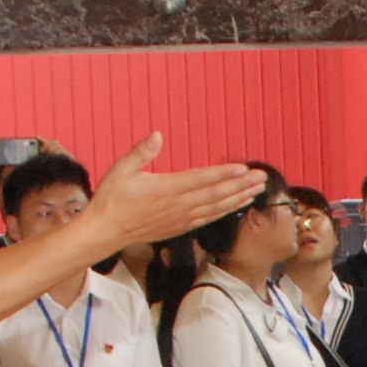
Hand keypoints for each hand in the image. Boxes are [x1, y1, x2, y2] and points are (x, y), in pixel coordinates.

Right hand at [87, 131, 261, 244]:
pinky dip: (224, 211)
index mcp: (167, 189)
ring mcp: (180, 218)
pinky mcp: (179, 227)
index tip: (244, 168)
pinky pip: (208, 219)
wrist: (104, 232)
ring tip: (257, 190)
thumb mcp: (120, 169)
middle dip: (241, 185)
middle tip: (262, 177)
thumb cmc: (111, 199)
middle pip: (216, 195)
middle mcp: (178, 206)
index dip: (225, 174)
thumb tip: (157, 135)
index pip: (202, 180)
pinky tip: (236, 205)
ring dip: (238, 198)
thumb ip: (141, 152)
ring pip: (216, 208)